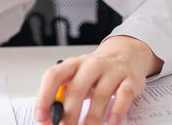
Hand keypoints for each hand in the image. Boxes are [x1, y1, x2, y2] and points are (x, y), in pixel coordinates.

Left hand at [35, 36, 161, 124]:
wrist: (125, 54)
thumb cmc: (95, 71)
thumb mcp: (77, 77)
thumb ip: (64, 95)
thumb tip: (49, 118)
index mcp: (73, 64)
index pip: (53, 76)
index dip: (44, 97)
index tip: (41, 117)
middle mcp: (91, 65)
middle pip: (77, 89)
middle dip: (69, 114)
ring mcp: (112, 71)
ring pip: (100, 95)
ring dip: (92, 118)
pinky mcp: (130, 80)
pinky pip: (123, 96)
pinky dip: (117, 111)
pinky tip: (111, 123)